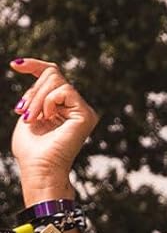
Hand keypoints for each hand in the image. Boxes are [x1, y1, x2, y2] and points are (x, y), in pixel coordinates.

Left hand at [9, 58, 96, 192]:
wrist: (39, 168)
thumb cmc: (31, 149)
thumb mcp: (29, 112)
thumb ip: (35, 93)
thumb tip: (37, 70)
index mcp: (62, 107)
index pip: (53, 74)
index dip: (34, 65)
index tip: (14, 65)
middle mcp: (75, 107)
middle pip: (52, 73)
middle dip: (32, 90)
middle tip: (23, 113)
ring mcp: (82, 111)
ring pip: (56, 79)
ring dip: (36, 98)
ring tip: (32, 118)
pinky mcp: (86, 115)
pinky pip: (63, 90)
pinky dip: (48, 102)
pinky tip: (48, 118)